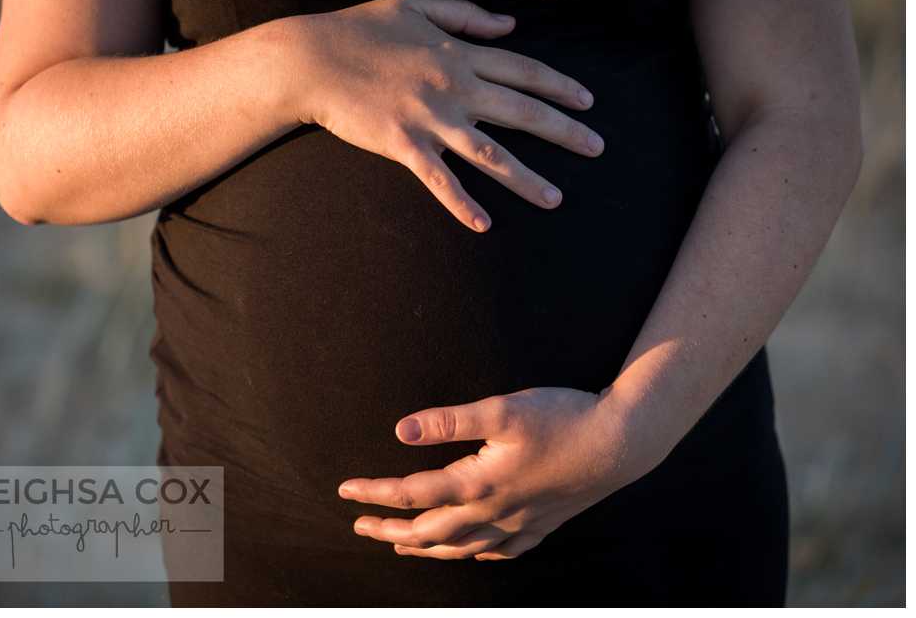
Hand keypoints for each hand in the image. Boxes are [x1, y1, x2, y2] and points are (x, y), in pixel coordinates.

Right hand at [284, 0, 604, 232]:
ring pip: (491, 153)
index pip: (524, 70)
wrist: (310, 59)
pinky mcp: (403, 144)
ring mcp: (430, 118)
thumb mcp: (416, 5)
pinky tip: (484, 225)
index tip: (589, 101)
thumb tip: (509, 26)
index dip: (561, 86)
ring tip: (556, 198)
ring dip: (527, 178)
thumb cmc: (359, 29)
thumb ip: (466, 16)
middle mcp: (454, 86)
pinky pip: (439, 180)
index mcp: (459, 53)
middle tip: (598, 149)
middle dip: (565, 131)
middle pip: (522, 111)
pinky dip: (462, 203)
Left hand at [337, 387, 658, 560]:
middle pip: (429, 531)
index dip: (375, 493)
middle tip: (361, 526)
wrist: (621, 443)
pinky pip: (500, 550)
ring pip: (461, 548)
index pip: (413, 494)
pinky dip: (475, 554)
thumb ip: (449, 422)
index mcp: (477, 483)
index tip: (345, 491)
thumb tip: (401, 431)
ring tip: (401, 545)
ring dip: (425, 548)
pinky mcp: (541, 524)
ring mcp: (518, 524)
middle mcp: (493, 512)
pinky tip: (472, 551)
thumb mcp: (501, 410)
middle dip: (390, 530)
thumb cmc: (561, 420)